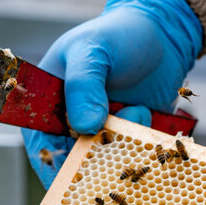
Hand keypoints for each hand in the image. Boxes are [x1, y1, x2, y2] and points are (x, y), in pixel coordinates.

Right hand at [23, 0, 202, 187]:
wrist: (163, 35)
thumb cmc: (117, 35)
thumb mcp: (93, 51)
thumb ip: (83, 84)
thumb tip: (85, 126)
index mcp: (48, 104)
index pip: (42, 144)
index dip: (56, 164)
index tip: (77, 169)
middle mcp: (74, 124)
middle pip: (77, 161)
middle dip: (98, 158)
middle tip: (117, 136)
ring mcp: (105, 133)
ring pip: (110, 162)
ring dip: (125, 146)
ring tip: (138, 108)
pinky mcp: (133, 137)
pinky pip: (136, 156)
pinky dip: (143, 146)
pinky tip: (148, 115)